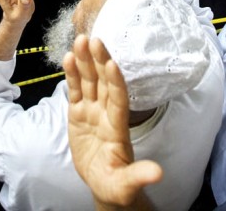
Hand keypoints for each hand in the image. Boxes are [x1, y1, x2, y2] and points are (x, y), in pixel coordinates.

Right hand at [64, 35, 163, 207]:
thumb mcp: (126, 184)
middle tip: (94, 39)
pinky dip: (72, 75)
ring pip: (89, 82)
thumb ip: (139, 176)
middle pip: (104, 83)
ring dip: (85, 61)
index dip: (116, 82)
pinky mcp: (78, 114)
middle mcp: (107, 114)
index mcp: (118, 128)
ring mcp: (92, 112)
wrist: (103, 183)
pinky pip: (76, 91)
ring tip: (80, 40)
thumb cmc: (117, 185)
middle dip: (99, 61)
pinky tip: (68, 57)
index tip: (112, 63)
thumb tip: (157, 174)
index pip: (119, 100)